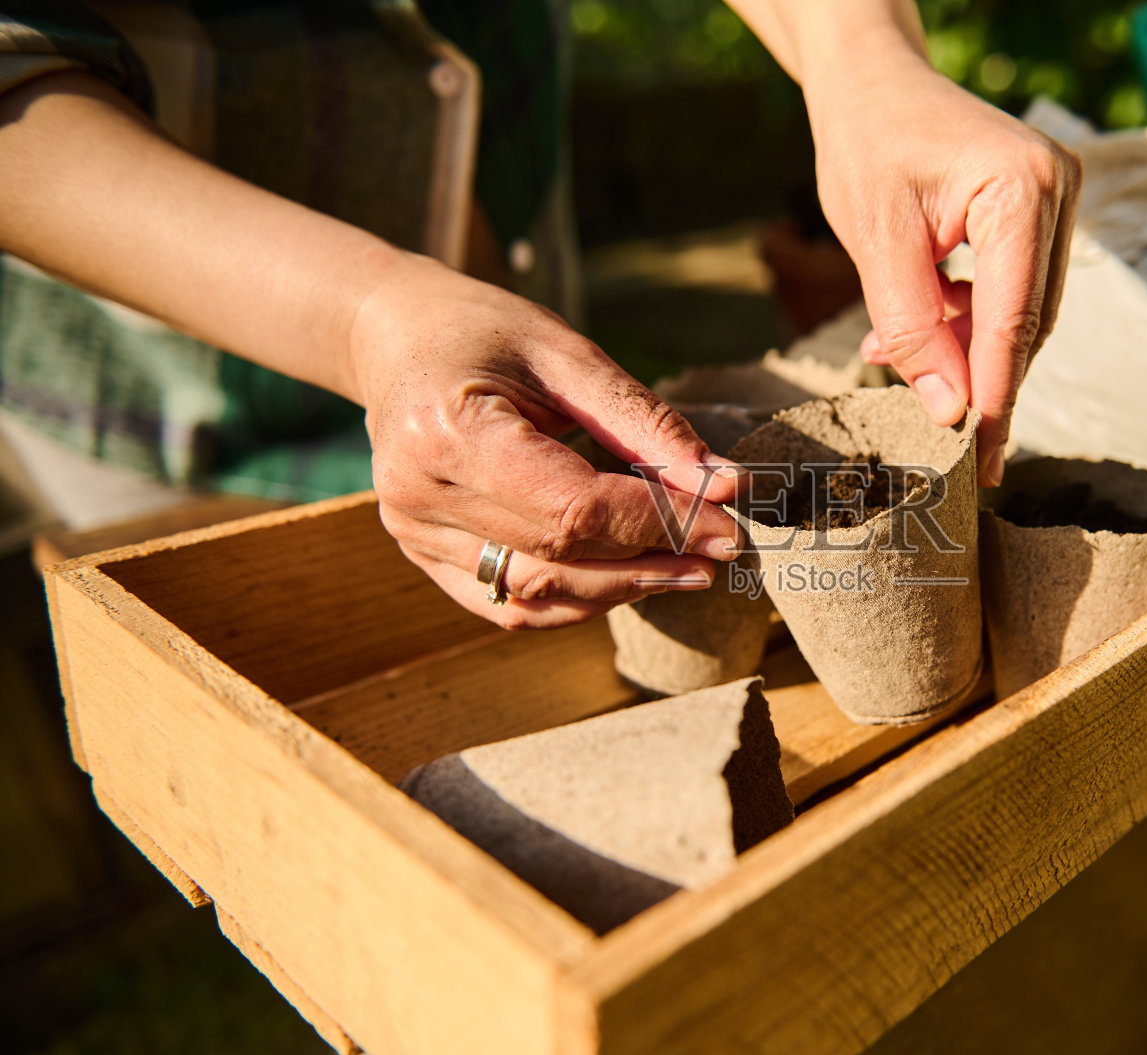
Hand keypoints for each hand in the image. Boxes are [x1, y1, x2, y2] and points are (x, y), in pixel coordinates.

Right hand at [348, 257, 745, 628]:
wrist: (395, 337)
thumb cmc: (485, 332)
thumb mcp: (570, 356)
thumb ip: (648, 424)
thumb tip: (727, 486)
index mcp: (451, 432)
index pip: (575, 508)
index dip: (659, 524)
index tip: (725, 524)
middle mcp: (421, 494)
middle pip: (561, 557)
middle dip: (653, 559)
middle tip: (721, 549)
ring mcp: (412, 533)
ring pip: (538, 594)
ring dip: (622, 588)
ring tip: (687, 567)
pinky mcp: (420, 554)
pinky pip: (509, 605)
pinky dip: (576, 599)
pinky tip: (629, 578)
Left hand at [805, 51, 1080, 485]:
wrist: (874, 83)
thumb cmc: (867, 145)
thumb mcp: (874, 242)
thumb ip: (913, 329)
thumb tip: (951, 412)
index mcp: (1020, 187)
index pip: (1013, 317)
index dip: (995, 392)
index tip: (982, 454)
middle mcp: (1057, 187)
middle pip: (1028, 321)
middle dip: (983, 379)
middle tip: (953, 440)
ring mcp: (1059, 196)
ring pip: (1024, 311)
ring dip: (969, 349)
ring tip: (903, 361)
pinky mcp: (1043, 208)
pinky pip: (1016, 287)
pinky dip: (971, 318)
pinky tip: (922, 326)